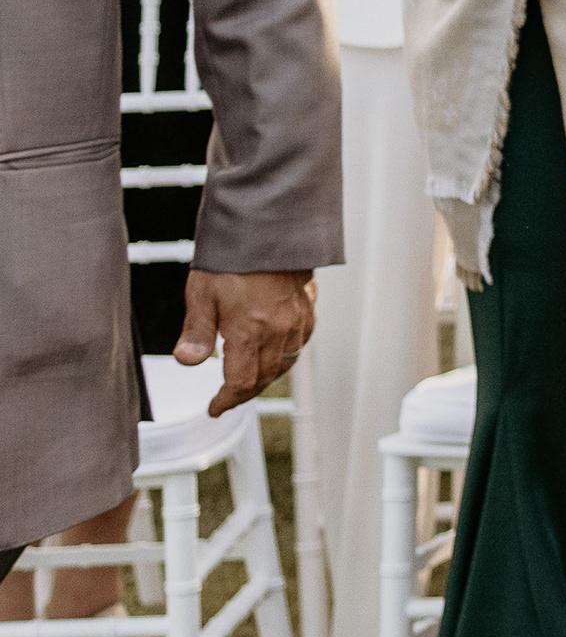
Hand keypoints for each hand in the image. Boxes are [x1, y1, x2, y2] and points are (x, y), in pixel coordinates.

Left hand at [176, 269, 313, 417]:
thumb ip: (196, 332)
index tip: (215, 408)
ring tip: (249, 381)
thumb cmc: (233, 258)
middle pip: (264, 379)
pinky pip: (300, 345)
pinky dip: (286, 357)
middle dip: (244, 393)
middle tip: (227, 398)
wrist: (269, 229)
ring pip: (284, 365)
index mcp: (251, 331)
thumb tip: (187, 361)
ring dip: (266, 378)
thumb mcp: (202, 294)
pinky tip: (275, 353)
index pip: (241, 382)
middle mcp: (278, 331)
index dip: (226, 400)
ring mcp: (297, 321)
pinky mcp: (307, 310)